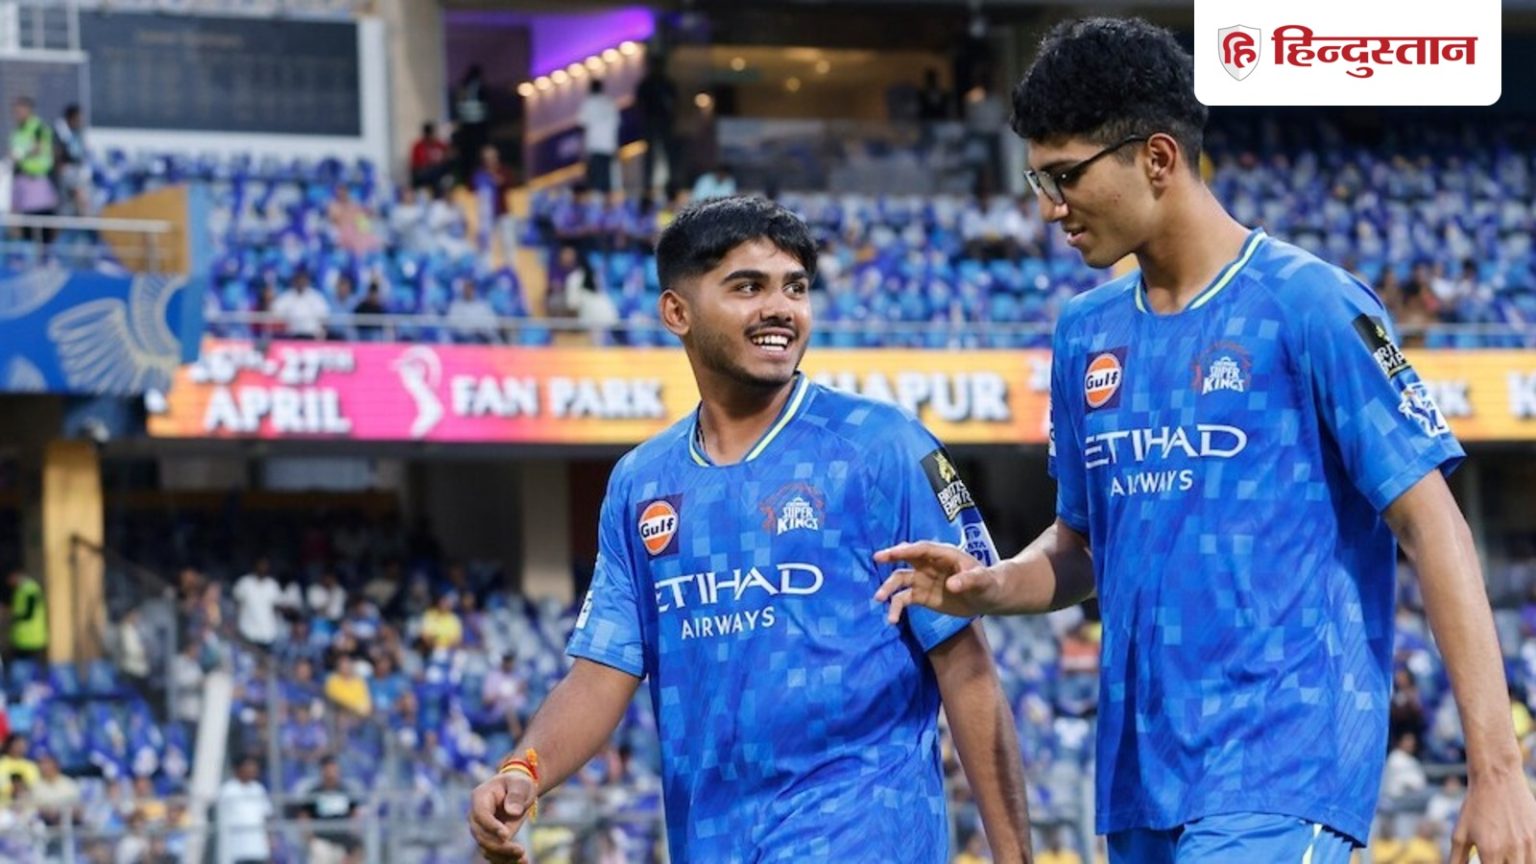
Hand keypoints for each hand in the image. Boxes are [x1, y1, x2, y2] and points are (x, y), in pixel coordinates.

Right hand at [468, 771, 536, 862]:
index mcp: (480, 797)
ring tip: (523, 859)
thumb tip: (512, 812)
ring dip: (503, 856)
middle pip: (481, 835)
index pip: (481, 815)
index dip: (491, 826)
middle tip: (521, 850)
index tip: (506, 835)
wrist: (517, 790)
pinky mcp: (489, 839)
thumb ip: (516, 795)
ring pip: (486, 847)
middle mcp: (476, 816)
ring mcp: (481, 829)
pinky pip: (493, 853)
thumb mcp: (520, 784)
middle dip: (499, 846)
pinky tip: (522, 861)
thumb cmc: (517, 784)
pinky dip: (505, 860)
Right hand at [873, 541, 1001, 622]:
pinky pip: (903, 599)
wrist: (987, 598)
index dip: (907, 550)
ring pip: (900, 580)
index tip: (892, 552)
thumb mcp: (982, 580)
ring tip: (879, 598)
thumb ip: (969, 580)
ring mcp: (923, 580)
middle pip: (906, 558)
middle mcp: (929, 564)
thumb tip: (952, 584)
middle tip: (877, 558)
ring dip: (888, 588)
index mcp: (944, 555)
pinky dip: (895, 608)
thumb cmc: (987, 583)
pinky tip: (892, 620)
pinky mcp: (921, 596)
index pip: (922, 549)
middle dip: (891, 557)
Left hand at [1452, 768, 1535, 862]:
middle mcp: (1513, 849)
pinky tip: (1517, 851)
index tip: (1484, 863)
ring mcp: (1529, 843)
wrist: (1497, 779)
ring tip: (1505, 856)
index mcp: (1491, 850)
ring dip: (1517, 863)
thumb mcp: (1460, 833)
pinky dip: (1528, 857)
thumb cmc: (1475, 806)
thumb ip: (1457, 859)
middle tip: (1494, 859)